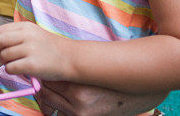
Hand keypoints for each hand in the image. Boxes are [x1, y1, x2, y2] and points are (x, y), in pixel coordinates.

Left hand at [0, 22, 70, 80]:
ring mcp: (30, 50)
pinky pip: (10, 68)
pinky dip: (11, 71)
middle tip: (1, 56)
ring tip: (15, 63)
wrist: (71, 58)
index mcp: (26, 27)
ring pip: (3, 56)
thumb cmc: (49, 48)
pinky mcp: (32, 65)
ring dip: (4, 62)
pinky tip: (20, 70)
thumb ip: (15, 35)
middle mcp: (27, 36)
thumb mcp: (33, 34)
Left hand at [36, 81, 166, 115]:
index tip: (40, 68)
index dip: (42, 73)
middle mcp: (78, 105)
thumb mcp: (92, 72)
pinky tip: (58, 100)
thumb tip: (48, 70)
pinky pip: (59, 114)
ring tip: (47, 88)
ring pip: (49, 105)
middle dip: (41, 85)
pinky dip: (55, 107)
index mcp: (79, 89)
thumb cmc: (114, 78)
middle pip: (45, 94)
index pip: (48, 80)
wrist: (138, 95)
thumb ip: (71, 71)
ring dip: (46, 96)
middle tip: (41, 77)